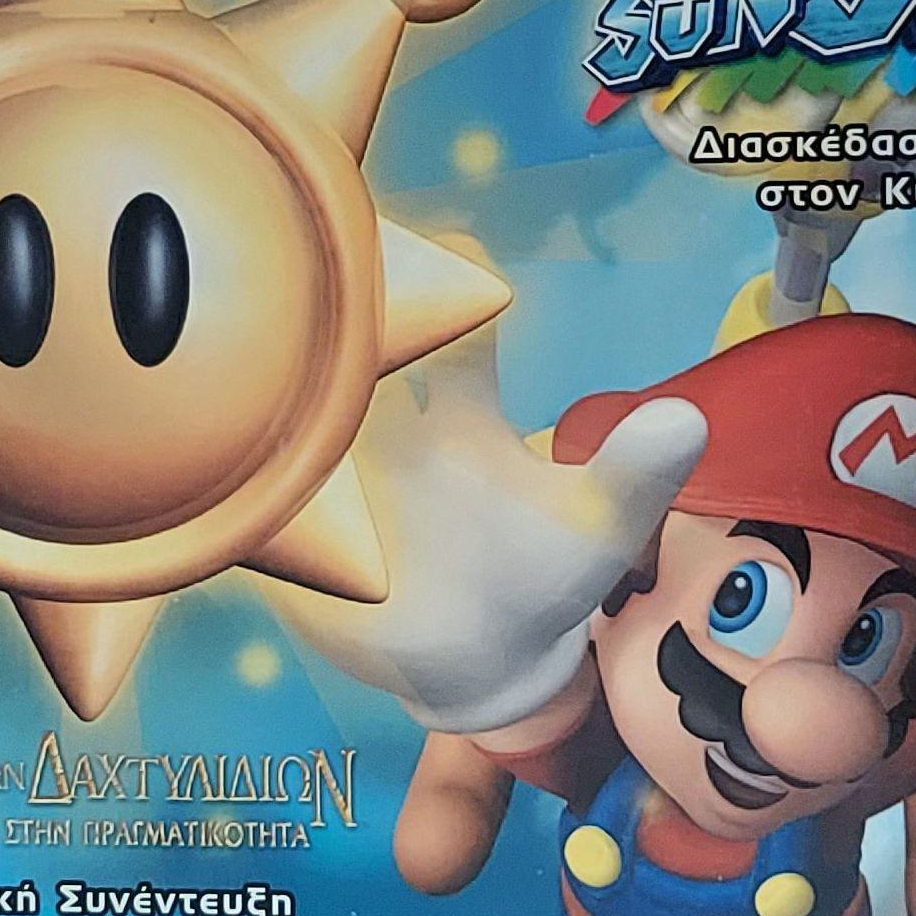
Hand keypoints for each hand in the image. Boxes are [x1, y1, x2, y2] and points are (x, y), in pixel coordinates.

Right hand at [251, 311, 706, 733]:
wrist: (477, 667)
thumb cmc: (542, 583)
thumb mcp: (594, 530)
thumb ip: (635, 475)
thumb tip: (687, 419)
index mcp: (453, 415)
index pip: (438, 325)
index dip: (440, 277)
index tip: (444, 247)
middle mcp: (381, 433)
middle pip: (336, 349)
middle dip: (322, 312)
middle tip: (319, 282)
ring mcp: (325, 486)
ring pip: (275, 420)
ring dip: (264, 402)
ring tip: (263, 388)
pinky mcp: (286, 545)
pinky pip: (243, 507)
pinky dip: (233, 496)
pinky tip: (229, 485)